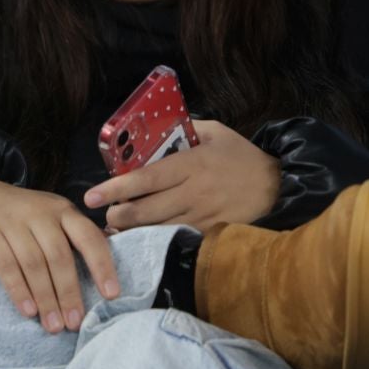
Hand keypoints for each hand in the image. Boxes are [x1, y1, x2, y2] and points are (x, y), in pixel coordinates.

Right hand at [0, 178, 120, 333]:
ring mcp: (13, 223)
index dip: (102, 267)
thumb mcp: (52, 217)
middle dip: (69, 292)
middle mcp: (42, 215)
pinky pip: (5, 266)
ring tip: (54, 326)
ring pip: (34, 264)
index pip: (89, 238)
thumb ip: (75, 237)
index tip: (111, 295)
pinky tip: (28, 311)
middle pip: (60, 256)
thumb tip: (108, 270)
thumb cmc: (24, 216)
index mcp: (64, 212)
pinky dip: (18, 290)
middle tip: (75, 322)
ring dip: (46, 298)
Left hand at [82, 119, 281, 231]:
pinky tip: (144, 238)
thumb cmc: (242, 156)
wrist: (276, 186)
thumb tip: (154, 130)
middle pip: (144, 210)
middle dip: (117, 215)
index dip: (115, 188)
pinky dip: (155, 239)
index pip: (145, 178)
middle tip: (105, 214)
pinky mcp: (208, 233)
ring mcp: (201, 216)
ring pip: (155, 229)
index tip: (91, 196)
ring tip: (117, 227)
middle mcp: (193, 192)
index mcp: (191, 164)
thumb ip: (185, 130)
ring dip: (132, 230)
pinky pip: (174, 238)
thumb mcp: (215, 133)